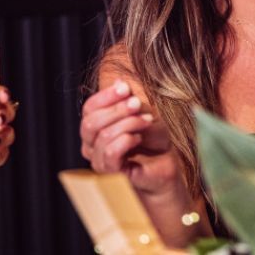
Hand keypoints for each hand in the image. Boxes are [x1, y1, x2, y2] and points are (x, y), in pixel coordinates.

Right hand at [80, 80, 181, 196]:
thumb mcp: (143, 113)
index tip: (125, 88)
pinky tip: (139, 138)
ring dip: (128, 123)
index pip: (89, 109)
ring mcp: (99, 161)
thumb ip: (128, 100)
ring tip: (147, 121)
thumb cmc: (153, 139)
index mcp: (96, 127)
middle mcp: (91, 145)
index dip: (105, 96)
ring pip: (102, 136)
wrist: (166, 163)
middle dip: (116, 109)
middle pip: (90, 122)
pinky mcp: (111, 174)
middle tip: (137, 104)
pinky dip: (126, 140)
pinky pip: (110, 153)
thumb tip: (119, 81)